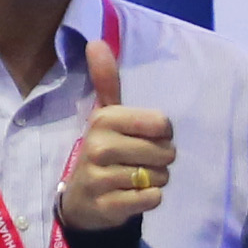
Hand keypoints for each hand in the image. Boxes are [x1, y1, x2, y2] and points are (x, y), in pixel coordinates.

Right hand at [56, 21, 178, 236]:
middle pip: (165, 152)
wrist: (82, 201)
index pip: (162, 123)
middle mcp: (99, 146)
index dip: (163, 133)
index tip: (145, 136)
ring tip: (135, 179)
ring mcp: (101, 178)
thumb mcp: (105, 115)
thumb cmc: (103, 151)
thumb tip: (96, 41)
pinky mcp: (107, 206)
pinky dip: (149, 199)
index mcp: (104, 120)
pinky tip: (132, 196)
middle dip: (161, 160)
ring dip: (156, 180)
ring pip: (160, 177)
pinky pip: (151, 199)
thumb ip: (106, 81)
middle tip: (140, 161)